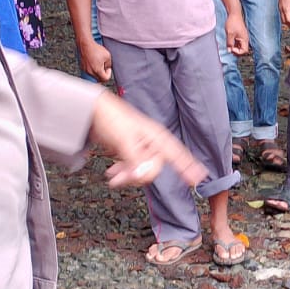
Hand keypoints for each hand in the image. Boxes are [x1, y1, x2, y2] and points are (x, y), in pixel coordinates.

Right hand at [79, 39, 112, 82]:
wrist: (86, 44)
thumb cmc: (95, 49)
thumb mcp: (108, 56)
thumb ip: (109, 65)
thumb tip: (107, 68)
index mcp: (97, 70)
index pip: (105, 79)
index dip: (108, 73)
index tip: (108, 68)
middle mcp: (90, 72)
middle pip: (99, 79)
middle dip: (103, 74)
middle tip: (104, 66)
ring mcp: (86, 70)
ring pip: (94, 76)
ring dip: (98, 72)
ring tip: (99, 63)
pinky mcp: (83, 67)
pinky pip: (89, 72)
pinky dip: (93, 69)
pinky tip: (94, 62)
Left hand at [89, 92, 207, 188]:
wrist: (92, 110)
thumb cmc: (111, 117)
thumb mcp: (124, 139)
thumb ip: (136, 160)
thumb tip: (145, 176)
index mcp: (156, 137)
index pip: (178, 155)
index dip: (189, 167)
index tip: (197, 179)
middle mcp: (152, 142)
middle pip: (154, 168)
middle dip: (138, 176)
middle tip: (122, 178)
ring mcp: (141, 147)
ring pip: (142, 170)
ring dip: (128, 177)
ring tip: (114, 177)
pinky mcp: (130, 151)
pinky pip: (132, 168)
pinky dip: (123, 174)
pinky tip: (113, 174)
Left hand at [225, 12, 250, 55]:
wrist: (234, 14)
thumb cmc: (233, 22)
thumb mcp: (229, 34)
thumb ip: (229, 43)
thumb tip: (229, 50)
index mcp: (245, 39)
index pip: (244, 51)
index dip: (237, 52)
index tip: (231, 48)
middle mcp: (245, 39)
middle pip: (242, 50)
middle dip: (236, 51)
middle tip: (229, 49)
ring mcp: (242, 37)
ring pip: (240, 47)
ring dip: (234, 48)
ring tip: (229, 46)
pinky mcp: (240, 36)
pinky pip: (238, 43)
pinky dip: (234, 44)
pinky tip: (229, 43)